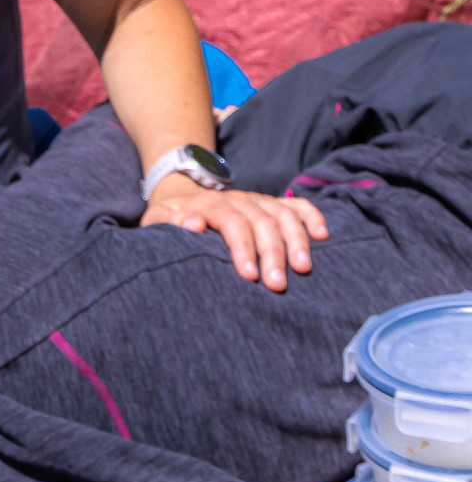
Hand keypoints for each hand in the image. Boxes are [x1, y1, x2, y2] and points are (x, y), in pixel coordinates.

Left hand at [140, 177, 327, 290]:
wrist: (185, 196)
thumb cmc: (173, 217)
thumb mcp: (158, 218)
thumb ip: (170, 222)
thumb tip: (193, 224)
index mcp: (210, 203)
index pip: (231, 221)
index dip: (242, 247)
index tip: (248, 275)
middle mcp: (239, 198)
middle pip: (261, 221)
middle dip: (272, 253)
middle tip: (277, 285)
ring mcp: (259, 200)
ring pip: (283, 215)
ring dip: (296, 240)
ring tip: (303, 268)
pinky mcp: (273, 204)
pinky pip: (298, 206)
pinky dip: (312, 217)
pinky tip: (323, 235)